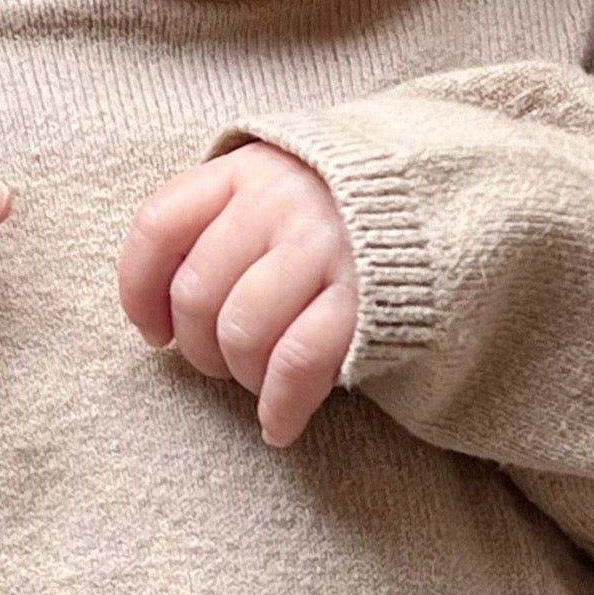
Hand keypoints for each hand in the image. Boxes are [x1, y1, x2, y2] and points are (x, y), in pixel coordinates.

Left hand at [118, 144, 357, 447]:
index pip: (159, 225)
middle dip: (199, 348)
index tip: (154, 331)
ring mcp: (326, 247)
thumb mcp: (280, 185)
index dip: (139, 291)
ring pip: (242, 331)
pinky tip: (279, 425)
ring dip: (241, 376)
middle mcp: (281, 201)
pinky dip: (281, 405)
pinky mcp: (367, 297)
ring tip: (258, 383)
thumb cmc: (347, 211)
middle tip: (222, 363)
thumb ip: (224, 219)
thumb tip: (160, 310)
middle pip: (197, 293)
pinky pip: (297, 362)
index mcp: (249, 169)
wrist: (453, 199)